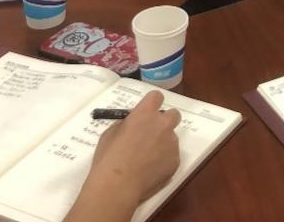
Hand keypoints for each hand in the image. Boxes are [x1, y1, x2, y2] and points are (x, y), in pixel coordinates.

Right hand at [84, 90, 181, 208]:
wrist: (117, 187)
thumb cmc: (108, 159)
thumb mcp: (111, 133)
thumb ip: (126, 124)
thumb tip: (133, 123)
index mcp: (145, 114)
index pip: (156, 97)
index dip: (151, 104)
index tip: (146, 112)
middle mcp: (162, 125)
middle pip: (173, 114)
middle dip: (164, 121)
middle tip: (152, 134)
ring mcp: (171, 143)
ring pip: (171, 138)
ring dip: (162, 143)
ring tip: (146, 160)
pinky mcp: (175, 160)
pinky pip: (171, 156)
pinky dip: (163, 161)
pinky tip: (149, 171)